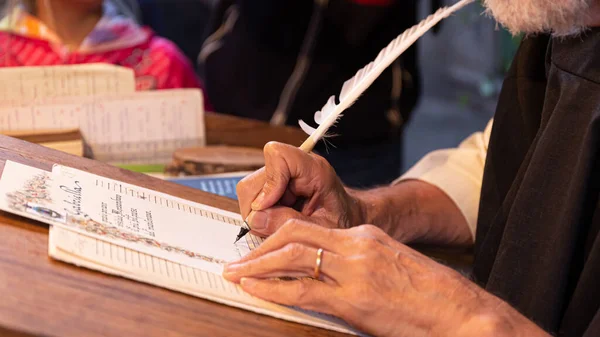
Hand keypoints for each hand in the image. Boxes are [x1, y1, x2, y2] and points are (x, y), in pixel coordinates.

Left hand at [223, 221, 549, 336]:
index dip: (277, 237)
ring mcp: (354, 270)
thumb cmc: (431, 294)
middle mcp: (357, 245)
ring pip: (291, 257)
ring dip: (257, 264)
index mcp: (366, 235)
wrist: (462, 311)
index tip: (260, 248)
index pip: (309, 229)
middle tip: (237, 260)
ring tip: (235, 272)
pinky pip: (302, 290)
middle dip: (259, 247)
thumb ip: (360, 262)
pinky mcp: (353, 300)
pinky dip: (271, 288)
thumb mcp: (393, 266)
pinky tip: (254, 289)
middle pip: (293, 235)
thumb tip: (329, 273)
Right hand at [236, 142, 362, 235]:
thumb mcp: (322, 228)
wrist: (347, 218)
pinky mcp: (271, 185)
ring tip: (283, 224)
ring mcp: (280, 175)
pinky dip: (260, 217)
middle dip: (260, 210)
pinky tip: (279, 221)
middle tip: (279, 225)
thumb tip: (255, 220)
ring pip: (248, 193)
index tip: (273, 207)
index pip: (278, 156)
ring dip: (260, 215)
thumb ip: (291, 223)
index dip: (270, 182)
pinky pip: (251, 201)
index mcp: (314, 169)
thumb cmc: (342, 222)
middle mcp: (293, 166)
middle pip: (254, 181)